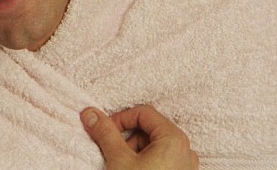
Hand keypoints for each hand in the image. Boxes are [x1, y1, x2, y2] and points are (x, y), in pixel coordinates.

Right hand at [80, 105, 198, 169]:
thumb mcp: (119, 160)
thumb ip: (105, 133)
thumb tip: (90, 113)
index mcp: (173, 139)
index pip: (143, 113)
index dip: (120, 119)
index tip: (106, 132)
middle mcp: (185, 150)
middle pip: (149, 130)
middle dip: (127, 139)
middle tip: (114, 154)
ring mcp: (186, 167)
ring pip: (155, 147)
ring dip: (134, 153)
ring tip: (124, 169)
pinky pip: (162, 161)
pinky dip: (145, 164)